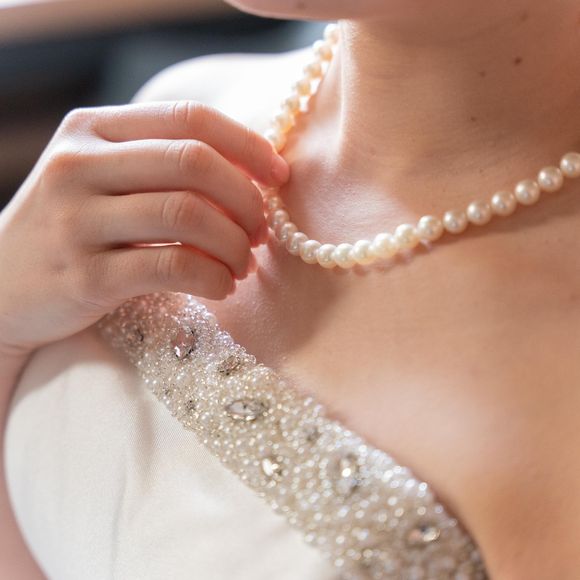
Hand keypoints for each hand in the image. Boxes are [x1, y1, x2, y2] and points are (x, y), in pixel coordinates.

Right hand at [0, 100, 289, 356]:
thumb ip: (161, 166)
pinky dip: (213, 277)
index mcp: (92, 130)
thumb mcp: (101, 179)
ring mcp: (77, 219)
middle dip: (246, 199)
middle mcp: (79, 164)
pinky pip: (172, 266)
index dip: (246, 145)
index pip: (188, 118)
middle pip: (194, 162)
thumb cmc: (71, 230)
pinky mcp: (85, 275)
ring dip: (234, 243)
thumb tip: (251, 175)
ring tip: (243, 263)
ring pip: (187, 214)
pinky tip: (222, 287)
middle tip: (262, 231)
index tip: (278, 176)